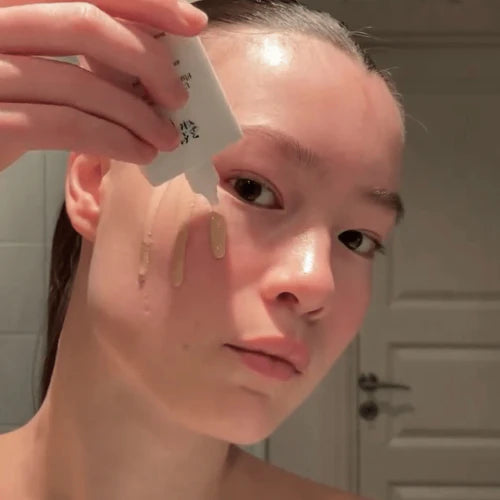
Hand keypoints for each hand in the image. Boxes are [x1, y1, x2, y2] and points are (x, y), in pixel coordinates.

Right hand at [0, 0, 207, 171]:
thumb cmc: (1, 106)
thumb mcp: (30, 61)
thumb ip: (70, 44)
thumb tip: (149, 51)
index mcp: (5, 3)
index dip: (144, 0)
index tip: (193, 22)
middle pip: (84, 23)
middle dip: (149, 60)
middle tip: (179, 96)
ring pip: (81, 81)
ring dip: (139, 115)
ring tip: (166, 138)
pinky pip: (70, 126)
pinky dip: (116, 141)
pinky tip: (140, 154)